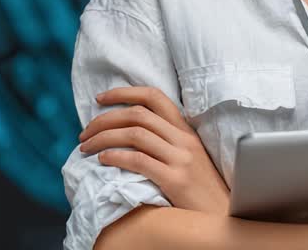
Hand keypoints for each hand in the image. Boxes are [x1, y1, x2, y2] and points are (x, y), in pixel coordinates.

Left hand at [78, 85, 230, 215]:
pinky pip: (139, 160)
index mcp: (186, 130)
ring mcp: (181, 158)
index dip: (124, 93)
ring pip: (135, 134)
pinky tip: (103, 161)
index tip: (100, 99)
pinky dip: (116, 157)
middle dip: (104, 119)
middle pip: (137, 115)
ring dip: (104, 138)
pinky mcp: (176, 179)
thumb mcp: (188, 157)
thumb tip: (128, 131)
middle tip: (84, 133)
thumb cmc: (200, 189)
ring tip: (86, 148)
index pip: (153, 97)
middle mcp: (184, 139)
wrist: (223, 215)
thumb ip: (166, 141)